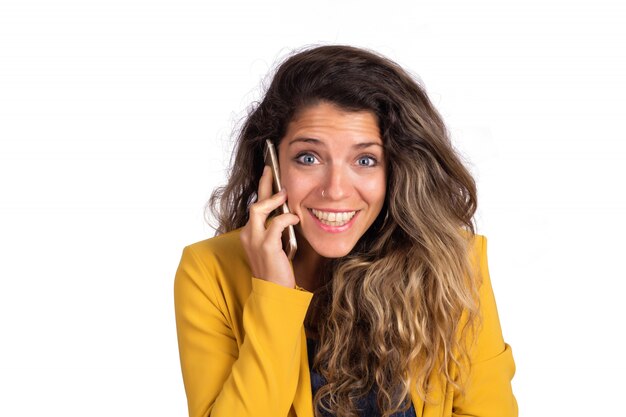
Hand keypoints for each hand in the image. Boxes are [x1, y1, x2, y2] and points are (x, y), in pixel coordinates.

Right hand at [240, 165, 299, 288]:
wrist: (274, 292)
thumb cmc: (277, 269)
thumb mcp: (276, 245)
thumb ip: (278, 230)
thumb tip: (290, 211)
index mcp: (250, 234)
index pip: (256, 207)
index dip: (263, 189)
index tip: (269, 174)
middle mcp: (248, 235)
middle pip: (255, 202)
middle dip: (264, 183)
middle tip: (271, 168)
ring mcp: (255, 240)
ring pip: (259, 209)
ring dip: (273, 199)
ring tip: (285, 193)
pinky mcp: (266, 247)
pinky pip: (276, 223)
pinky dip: (286, 218)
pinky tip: (295, 218)